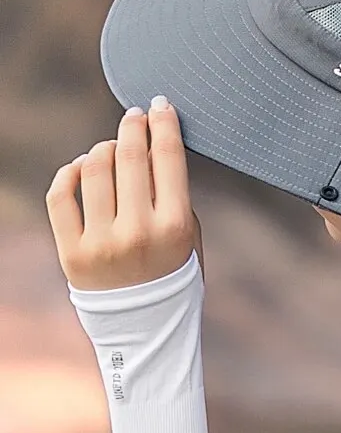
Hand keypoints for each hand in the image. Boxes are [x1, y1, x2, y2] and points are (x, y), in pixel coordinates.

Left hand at [46, 96, 204, 290]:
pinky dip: (68, 173)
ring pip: (94, 170)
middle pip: (130, 157)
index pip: (168, 157)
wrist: (146, 327)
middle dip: (132, 126)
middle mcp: (138, 232)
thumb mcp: (188, 231)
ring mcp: (102, 243)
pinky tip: (80, 167)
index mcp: (175, 224)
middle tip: (133, 114)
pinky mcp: (72, 254)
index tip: (160, 105)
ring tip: (111, 147)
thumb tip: (152, 145)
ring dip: (103, 148)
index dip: (163, 123)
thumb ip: (173, 191)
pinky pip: (60, 198)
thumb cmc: (174, 270)